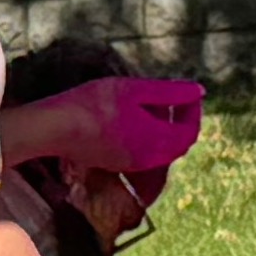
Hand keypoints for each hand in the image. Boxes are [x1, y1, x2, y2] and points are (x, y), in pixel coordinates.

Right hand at [2, 78, 203, 176]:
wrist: (56, 128)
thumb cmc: (96, 104)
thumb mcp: (135, 90)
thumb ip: (169, 92)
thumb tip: (199, 92)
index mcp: (158, 141)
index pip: (190, 131)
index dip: (194, 111)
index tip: (187, 92)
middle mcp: (149, 159)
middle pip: (177, 143)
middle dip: (179, 120)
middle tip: (170, 96)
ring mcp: (132, 165)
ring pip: (160, 149)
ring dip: (162, 128)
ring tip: (148, 103)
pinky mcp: (115, 164)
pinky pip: (142, 152)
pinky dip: (146, 135)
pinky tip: (129, 117)